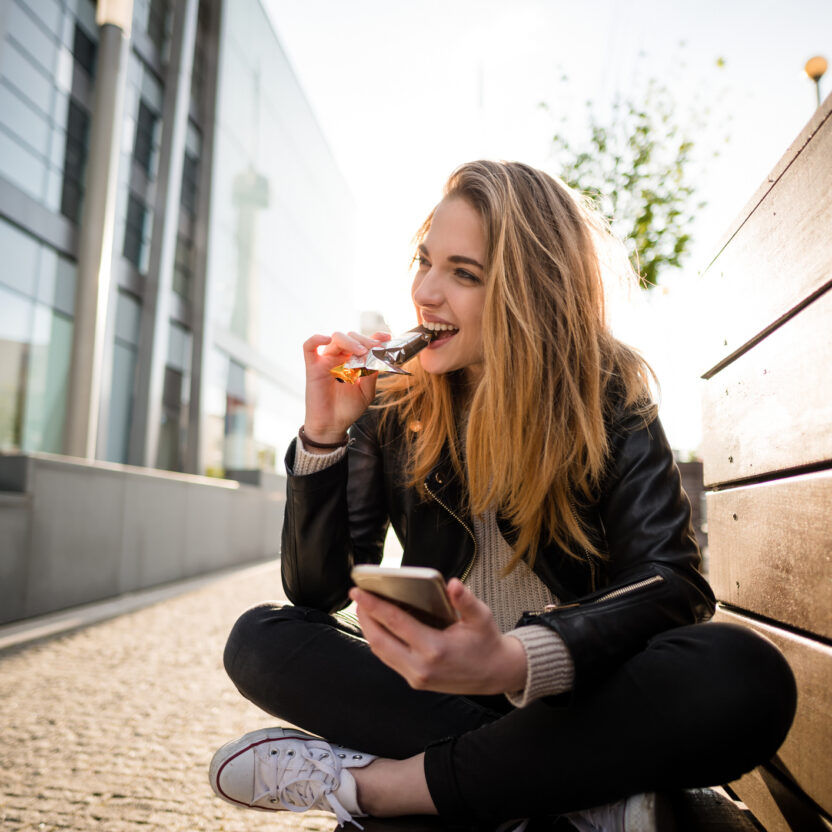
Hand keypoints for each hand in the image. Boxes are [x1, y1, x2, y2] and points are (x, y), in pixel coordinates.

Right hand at [302, 330, 390, 443]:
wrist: (332, 425)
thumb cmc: (348, 409)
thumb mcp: (366, 392)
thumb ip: (371, 374)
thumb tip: (376, 356)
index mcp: (354, 362)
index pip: (364, 343)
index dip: (375, 337)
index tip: (387, 337)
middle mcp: (340, 358)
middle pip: (351, 336)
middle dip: (364, 340)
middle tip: (373, 348)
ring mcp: (326, 360)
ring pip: (336, 338)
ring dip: (350, 341)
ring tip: (360, 351)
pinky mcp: (313, 367)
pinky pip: (309, 346)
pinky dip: (316, 338)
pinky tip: (326, 339)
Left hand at [349, 578, 527, 694]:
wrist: (495, 674)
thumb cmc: (486, 642)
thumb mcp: (481, 617)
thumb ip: (465, 600)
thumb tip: (452, 584)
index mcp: (435, 649)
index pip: (395, 623)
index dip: (374, 605)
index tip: (358, 591)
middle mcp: (420, 667)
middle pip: (379, 640)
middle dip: (364, 616)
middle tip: (356, 596)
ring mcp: (416, 677)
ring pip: (381, 652)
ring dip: (369, 629)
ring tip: (364, 607)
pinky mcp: (415, 682)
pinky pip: (389, 659)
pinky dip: (379, 641)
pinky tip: (378, 625)